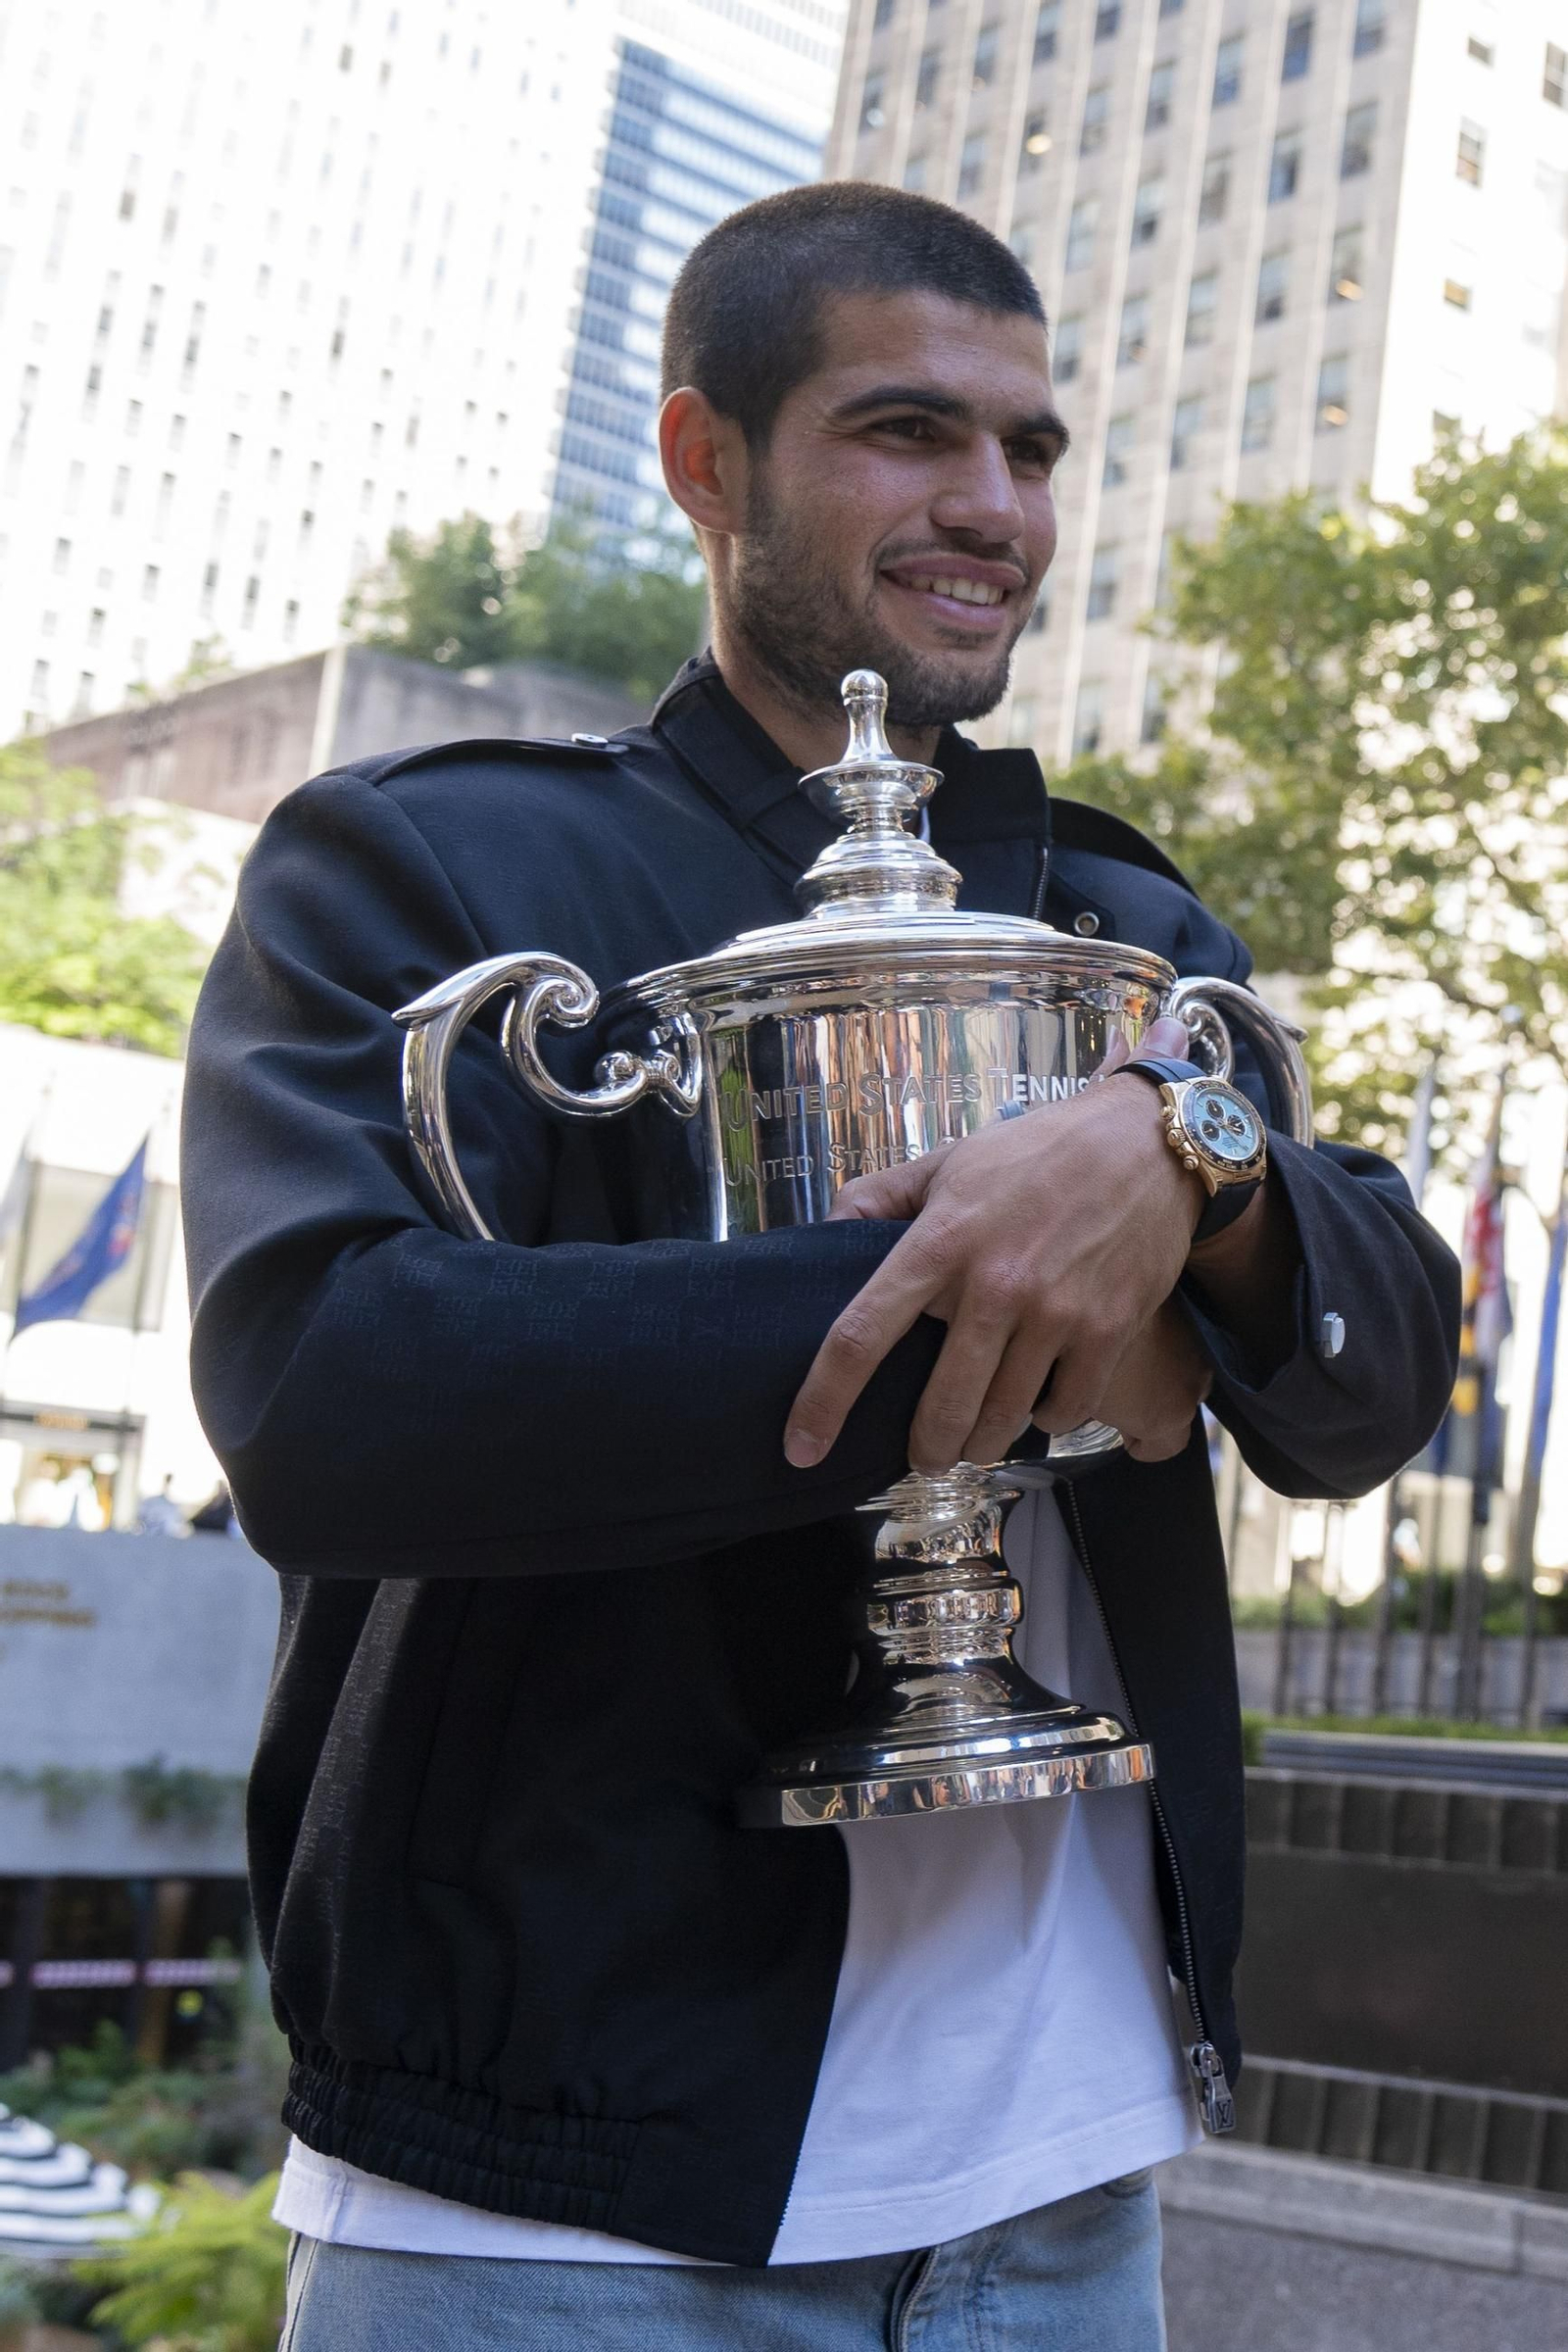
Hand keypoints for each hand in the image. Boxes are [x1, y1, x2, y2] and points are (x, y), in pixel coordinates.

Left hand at [784, 1019, 1205, 1473]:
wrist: (1145, 1144)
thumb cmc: (1035, 1154)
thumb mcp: (947, 1163)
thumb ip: (878, 1198)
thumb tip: (824, 1233)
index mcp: (939, 1240)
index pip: (861, 1335)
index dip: (823, 1402)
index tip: (800, 1448)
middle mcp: (994, 1283)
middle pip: (939, 1408)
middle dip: (925, 1450)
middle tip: (924, 1456)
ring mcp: (1054, 1312)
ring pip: (1001, 1421)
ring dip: (981, 1445)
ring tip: (975, 1441)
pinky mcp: (1108, 1330)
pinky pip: (1064, 1410)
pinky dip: (1045, 1420)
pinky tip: (1038, 1404)